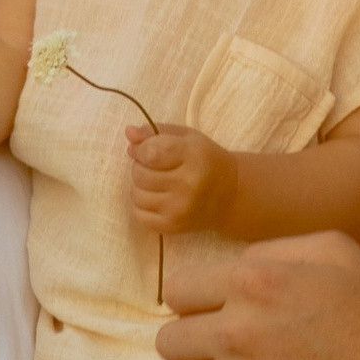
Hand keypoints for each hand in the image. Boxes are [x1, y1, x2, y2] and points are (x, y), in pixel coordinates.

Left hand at [126, 121, 235, 235]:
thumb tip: (129, 132)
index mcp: (194, 156)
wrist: (230, 195)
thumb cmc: (205, 160)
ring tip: (157, 182)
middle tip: (157, 167)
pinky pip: (138, 215)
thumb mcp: (187, 137)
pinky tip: (157, 198)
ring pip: (136, 195)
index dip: (141, 149)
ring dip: (140, 186)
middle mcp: (188, 185)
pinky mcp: (173, 227)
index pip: (150, 153)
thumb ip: (156, 132)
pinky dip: (142, 205)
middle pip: (139, 174)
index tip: (147, 149)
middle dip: (141, 167)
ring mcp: (180, 209)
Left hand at [157, 233, 359, 359]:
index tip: (214, 317)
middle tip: (225, 355)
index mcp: (253, 280)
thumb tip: (235, 264)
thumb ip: (275, 249)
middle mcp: (237, 329)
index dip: (196, 304)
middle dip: (194, 345)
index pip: (177, 291)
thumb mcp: (335, 251)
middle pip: (170, 340)